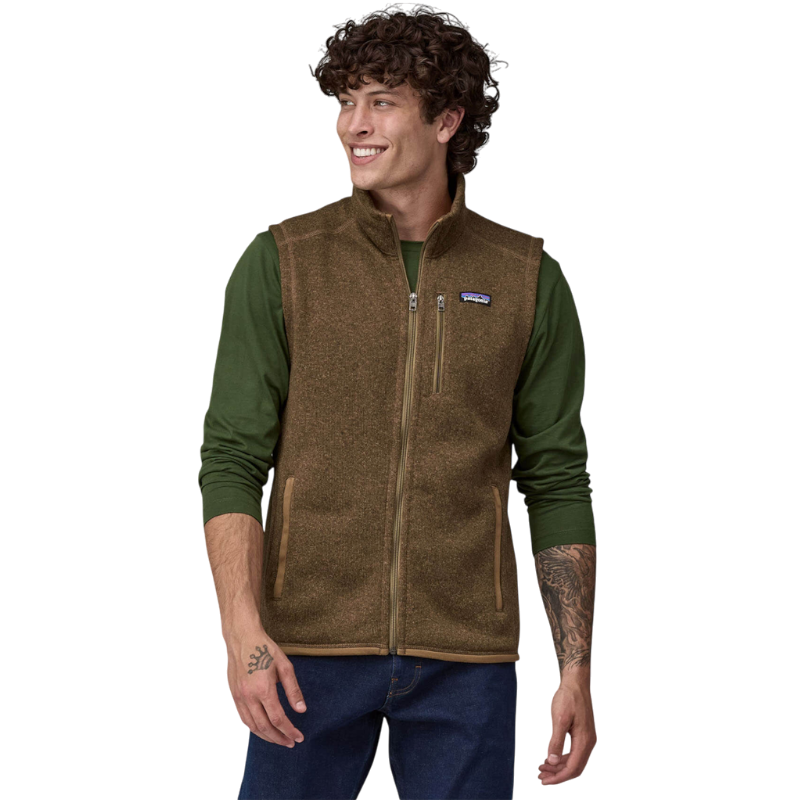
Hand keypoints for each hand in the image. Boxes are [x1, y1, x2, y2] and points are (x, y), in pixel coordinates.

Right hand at [224, 628, 307, 747]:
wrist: (241, 638)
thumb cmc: (265, 649)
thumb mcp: (285, 666)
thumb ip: (293, 690)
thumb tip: (301, 710)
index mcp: (263, 689)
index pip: (277, 719)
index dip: (289, 731)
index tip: (299, 737)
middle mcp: (248, 696)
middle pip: (264, 727)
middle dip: (278, 738)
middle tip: (290, 742)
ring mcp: (238, 697)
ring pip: (251, 726)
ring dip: (266, 736)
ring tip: (278, 739)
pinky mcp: (232, 695)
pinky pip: (242, 717)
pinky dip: (253, 727)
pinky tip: (262, 728)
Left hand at [538, 678, 595, 784]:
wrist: (575, 683)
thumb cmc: (567, 698)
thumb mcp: (559, 720)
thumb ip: (556, 741)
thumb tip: (552, 761)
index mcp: (584, 742)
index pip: (572, 768)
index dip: (558, 777)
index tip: (544, 781)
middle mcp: (588, 743)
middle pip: (574, 767)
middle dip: (557, 774)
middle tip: (541, 776)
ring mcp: (586, 738)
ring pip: (573, 760)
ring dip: (558, 766)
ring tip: (542, 768)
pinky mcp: (582, 734)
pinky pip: (572, 752)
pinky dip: (561, 757)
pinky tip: (550, 756)